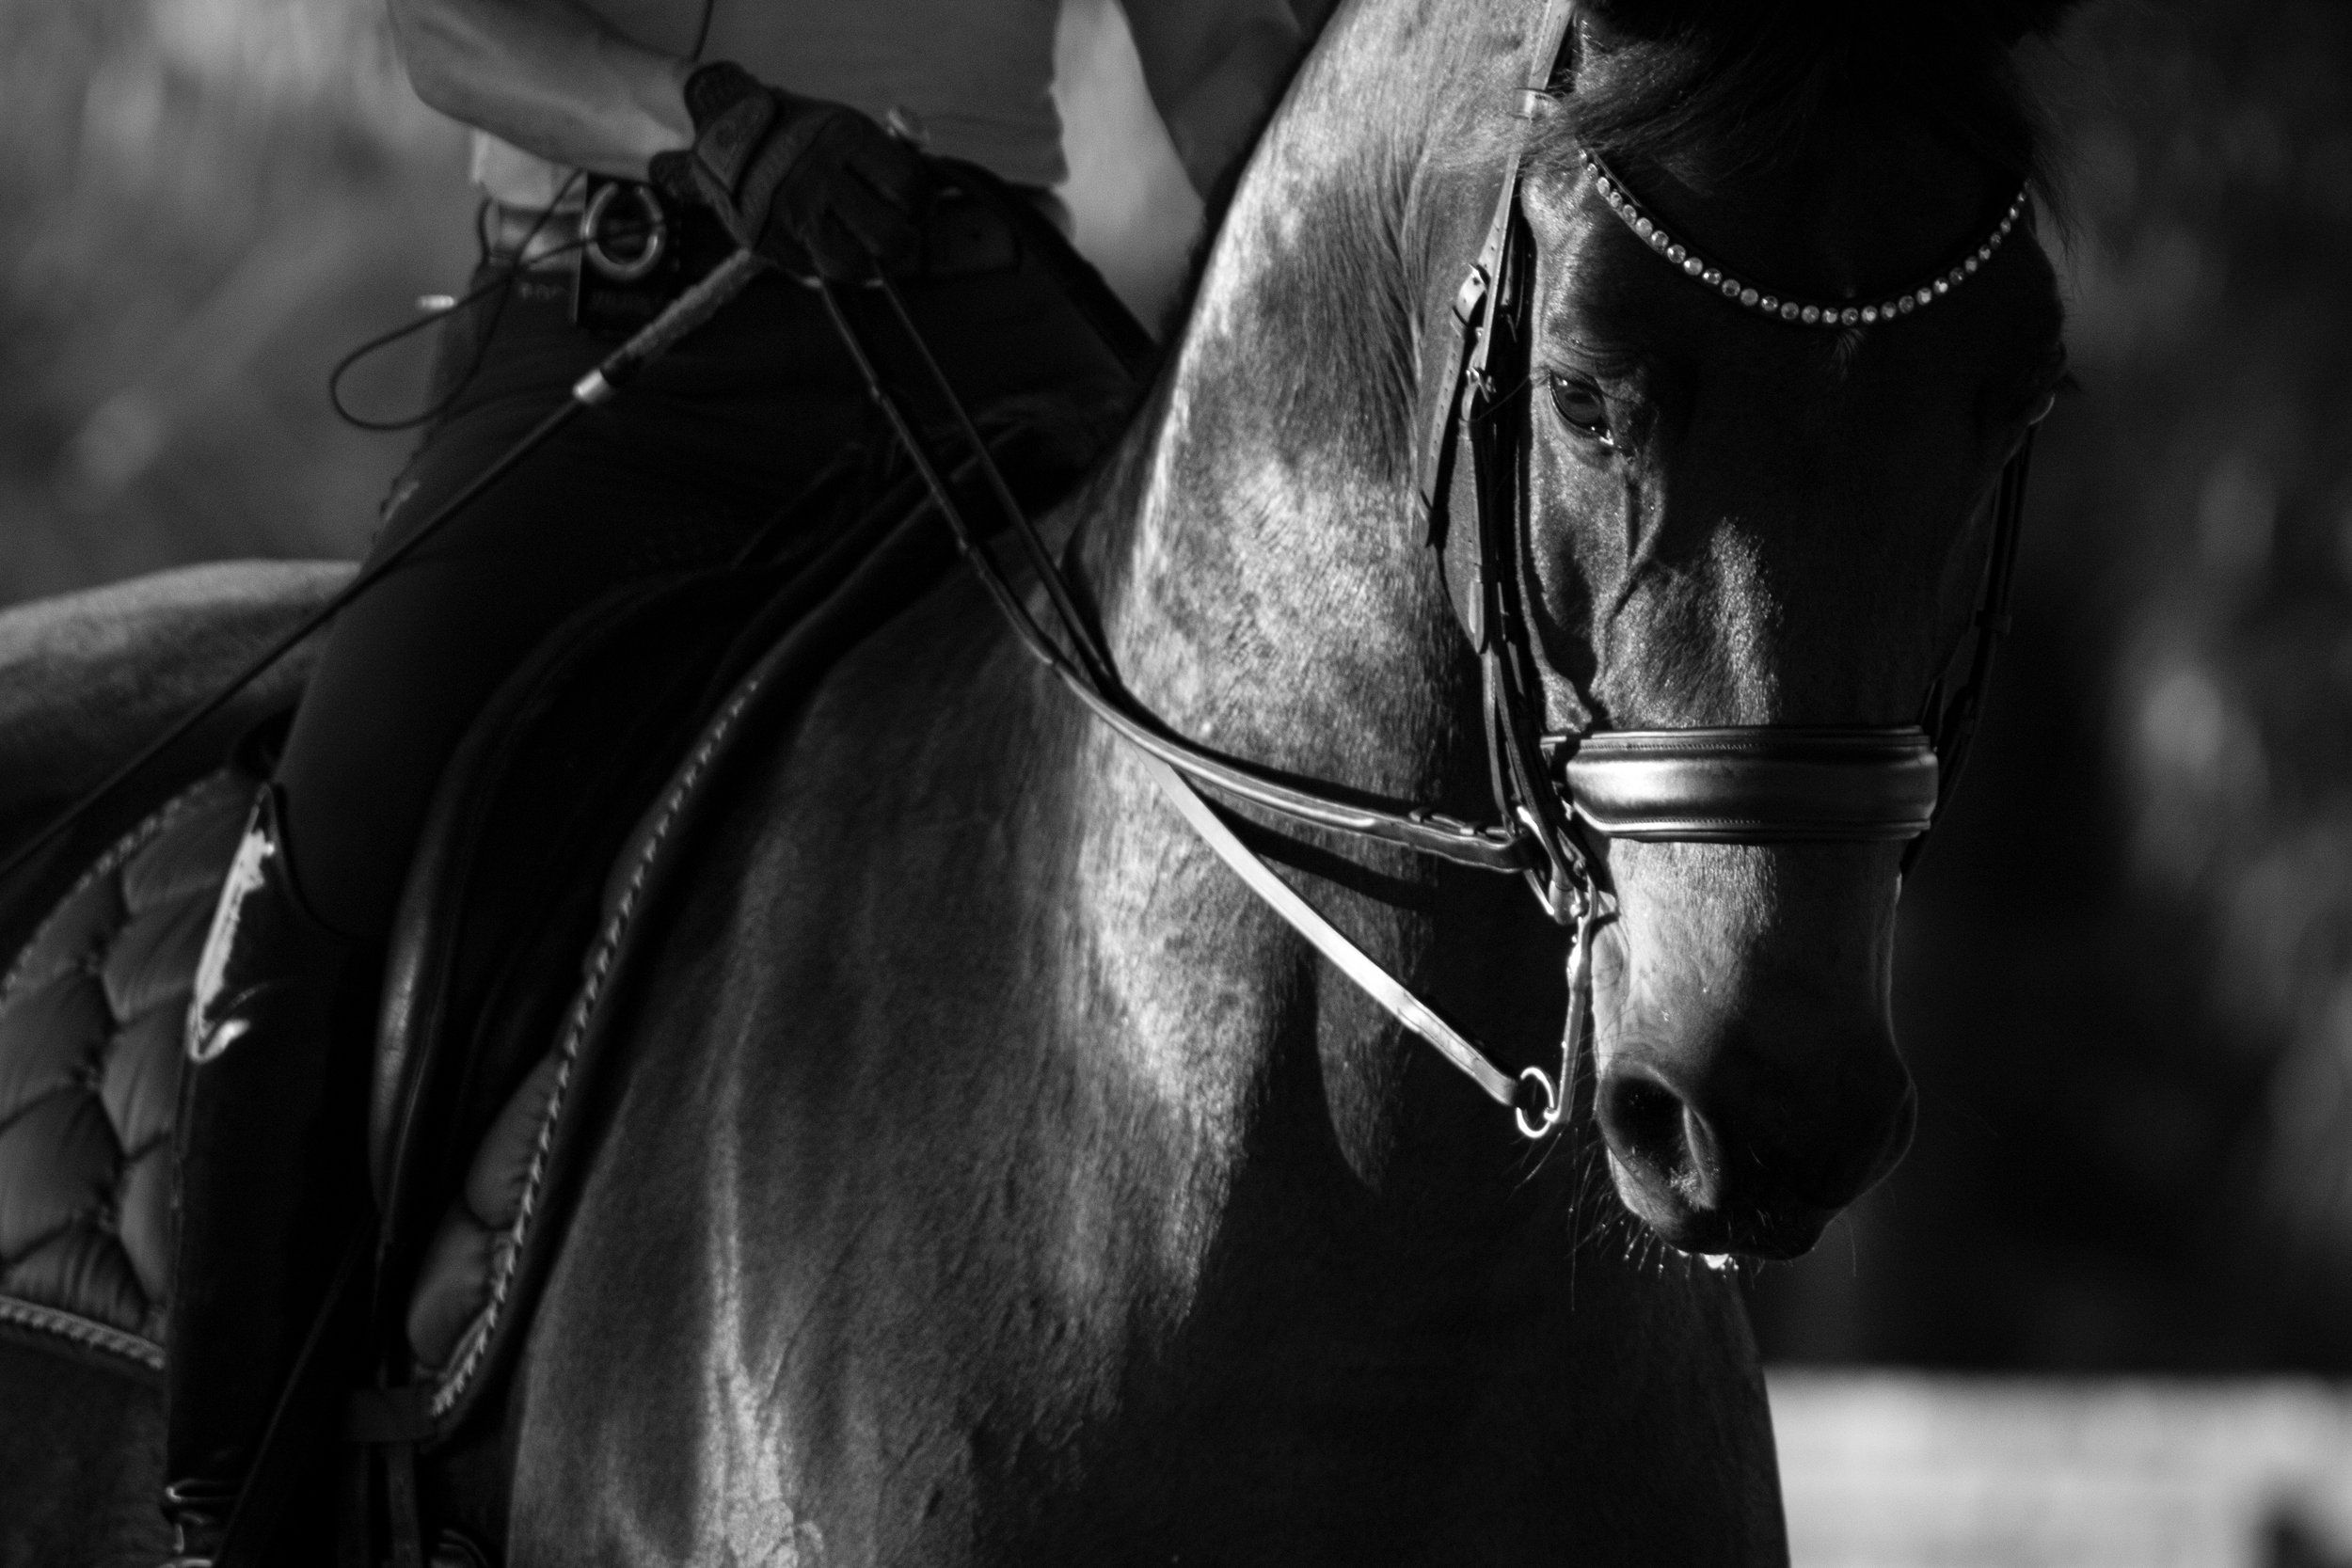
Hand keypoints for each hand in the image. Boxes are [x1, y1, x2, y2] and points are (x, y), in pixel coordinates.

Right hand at [652, 61, 927, 279]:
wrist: (726, 129)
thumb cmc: (799, 131)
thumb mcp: (844, 126)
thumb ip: (887, 157)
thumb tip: (931, 198)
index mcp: (844, 139)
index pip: (909, 187)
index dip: (921, 205)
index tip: (916, 208)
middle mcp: (818, 176)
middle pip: (888, 236)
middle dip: (902, 243)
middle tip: (899, 238)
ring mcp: (792, 213)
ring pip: (853, 266)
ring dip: (869, 266)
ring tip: (868, 252)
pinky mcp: (770, 242)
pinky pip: (816, 271)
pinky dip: (830, 265)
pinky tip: (828, 244)